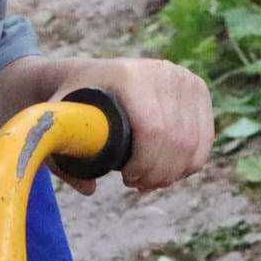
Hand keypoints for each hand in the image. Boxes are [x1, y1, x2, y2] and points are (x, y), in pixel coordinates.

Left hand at [53, 58, 211, 194]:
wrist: (84, 74)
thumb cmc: (68, 103)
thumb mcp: (56, 125)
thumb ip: (60, 160)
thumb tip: (90, 188)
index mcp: (128, 76)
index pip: (153, 129)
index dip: (145, 164)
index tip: (126, 179)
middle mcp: (161, 71)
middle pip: (176, 139)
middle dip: (159, 173)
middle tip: (137, 184)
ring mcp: (182, 78)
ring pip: (193, 142)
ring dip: (174, 171)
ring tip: (151, 180)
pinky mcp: (197, 88)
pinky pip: (205, 138)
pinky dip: (190, 162)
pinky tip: (171, 170)